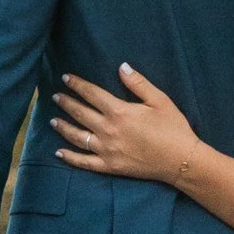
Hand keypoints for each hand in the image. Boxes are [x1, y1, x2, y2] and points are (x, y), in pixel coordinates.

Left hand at [52, 64, 201, 186]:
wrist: (180, 161)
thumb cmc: (173, 128)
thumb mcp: (159, 100)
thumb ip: (138, 83)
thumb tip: (121, 66)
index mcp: (119, 111)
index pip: (91, 94)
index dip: (77, 85)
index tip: (66, 78)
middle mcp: (108, 130)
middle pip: (80, 113)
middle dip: (66, 103)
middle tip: (55, 96)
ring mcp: (106, 150)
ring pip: (77, 136)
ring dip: (63, 127)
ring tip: (52, 119)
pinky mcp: (110, 166)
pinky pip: (84, 162)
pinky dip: (70, 157)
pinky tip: (58, 152)